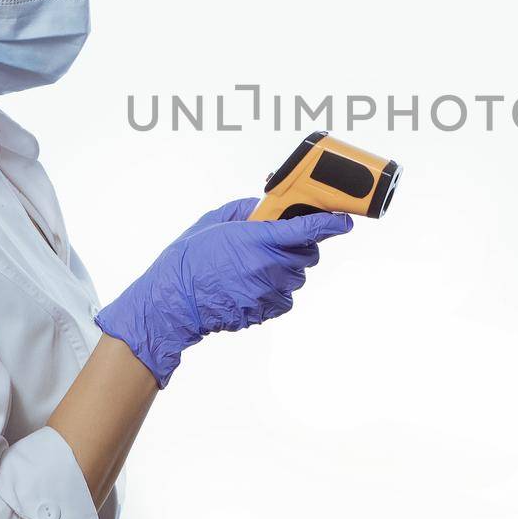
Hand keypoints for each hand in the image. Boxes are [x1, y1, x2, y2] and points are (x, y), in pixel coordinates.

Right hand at [94, 199, 352, 387]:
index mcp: (257, 239)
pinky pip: (284, 299)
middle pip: (308, 255)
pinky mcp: (263, 312)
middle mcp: (268, 266)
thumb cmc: (190, 259)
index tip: (344, 221)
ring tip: (259, 266)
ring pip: (297, 278)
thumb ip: (247, 210)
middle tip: (280, 242)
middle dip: (300, 246)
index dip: (332, 223)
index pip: (307, 229)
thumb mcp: (216, 221)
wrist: (173, 301)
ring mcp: (267, 292)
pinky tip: (254, 285)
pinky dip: (276, 291)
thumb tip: (267, 207)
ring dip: (287, 270)